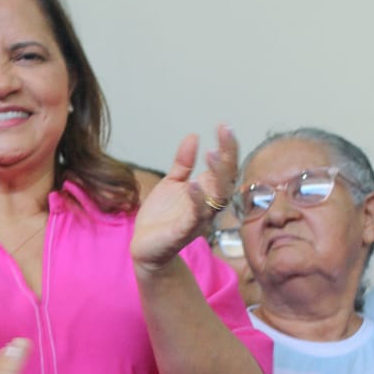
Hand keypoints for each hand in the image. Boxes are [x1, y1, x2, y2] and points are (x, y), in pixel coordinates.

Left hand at [131, 125, 238, 272]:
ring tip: (211, 153)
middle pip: (227, 179)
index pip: (224, 167)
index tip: (224, 125)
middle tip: (225, 132)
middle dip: (228, 155)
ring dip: (217, 176)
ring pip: (217, 197)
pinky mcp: (184, 232)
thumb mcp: (172, 183)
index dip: (227, 147)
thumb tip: (193, 136)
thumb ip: (183, 163)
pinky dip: (196, 201)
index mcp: (206, 192)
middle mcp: (208, 205)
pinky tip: (192, 185)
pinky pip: (195, 216)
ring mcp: (198, 219)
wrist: (145, 247)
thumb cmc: (162, 217)